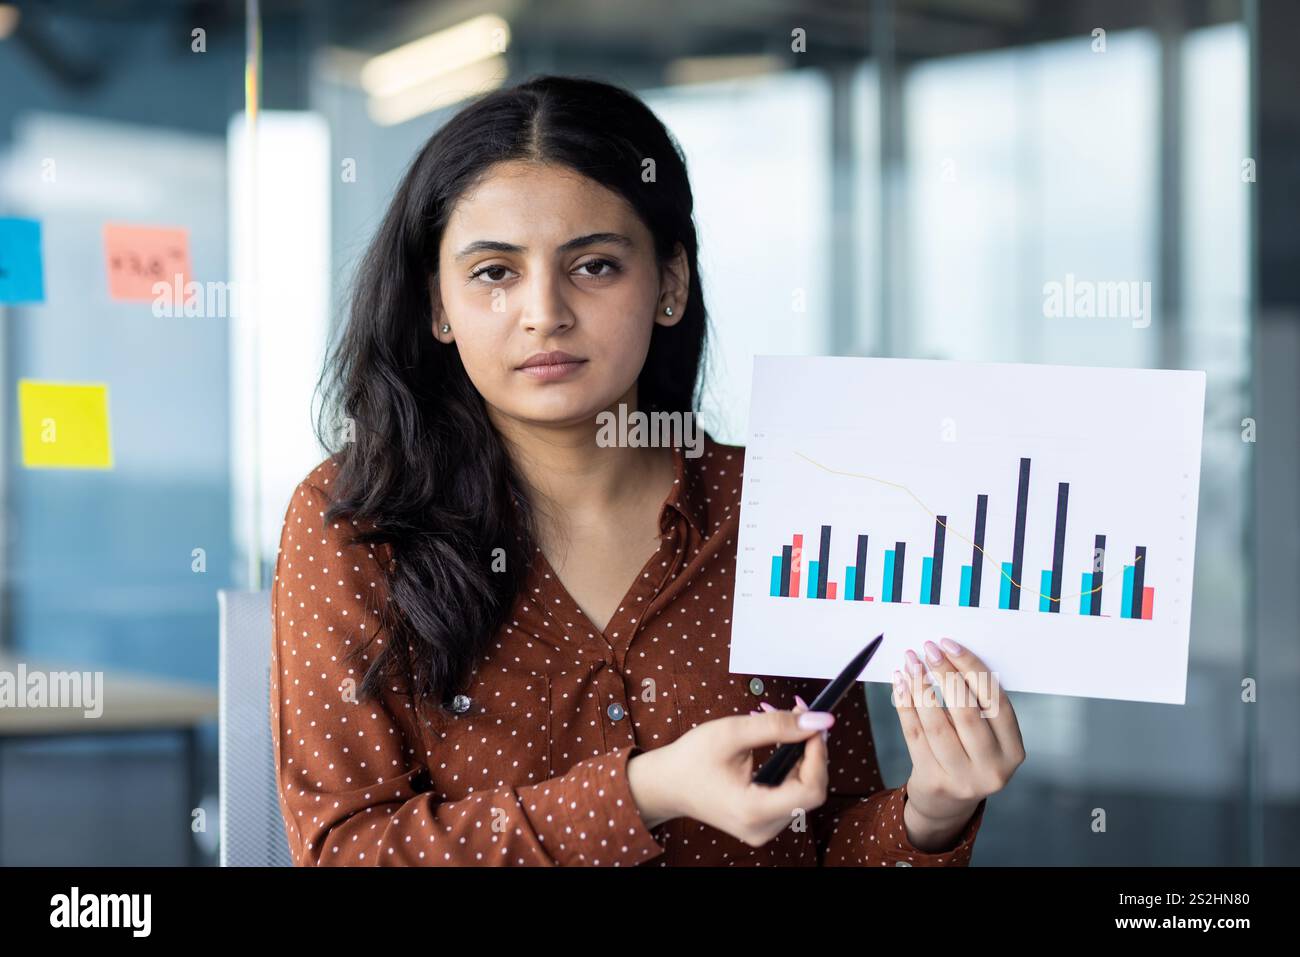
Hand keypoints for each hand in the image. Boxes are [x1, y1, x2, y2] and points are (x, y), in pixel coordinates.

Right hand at [627, 705, 833, 846]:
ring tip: (783, 720)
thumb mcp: (731, 732)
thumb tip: (819, 720)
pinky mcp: (763, 822)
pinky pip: (792, 794)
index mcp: (754, 810)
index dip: (819, 754)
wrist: (666, 784)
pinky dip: (791, 765)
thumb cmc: (691, 759)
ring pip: (805, 790)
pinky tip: (779, 741)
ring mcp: (764, 828)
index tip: (813, 723)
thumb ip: (777, 726)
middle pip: (812, 790)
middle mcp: (763, 828)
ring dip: (801, 753)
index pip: (811, 789)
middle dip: (811, 748)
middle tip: (799, 712)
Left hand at [891, 638, 1024, 851]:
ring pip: (936, 724)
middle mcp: (992, 767)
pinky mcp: (933, 780)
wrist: (947, 804)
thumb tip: (949, 655)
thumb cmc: (969, 756)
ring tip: (911, 663)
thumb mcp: (986, 737)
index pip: (995, 701)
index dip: (972, 669)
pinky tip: (901, 684)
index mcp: (1013, 750)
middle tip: (929, 649)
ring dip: (920, 687)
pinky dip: (905, 705)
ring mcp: (962, 778)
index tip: (951, 645)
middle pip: (966, 712)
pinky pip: (914, 735)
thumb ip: (977, 705)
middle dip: (945, 674)